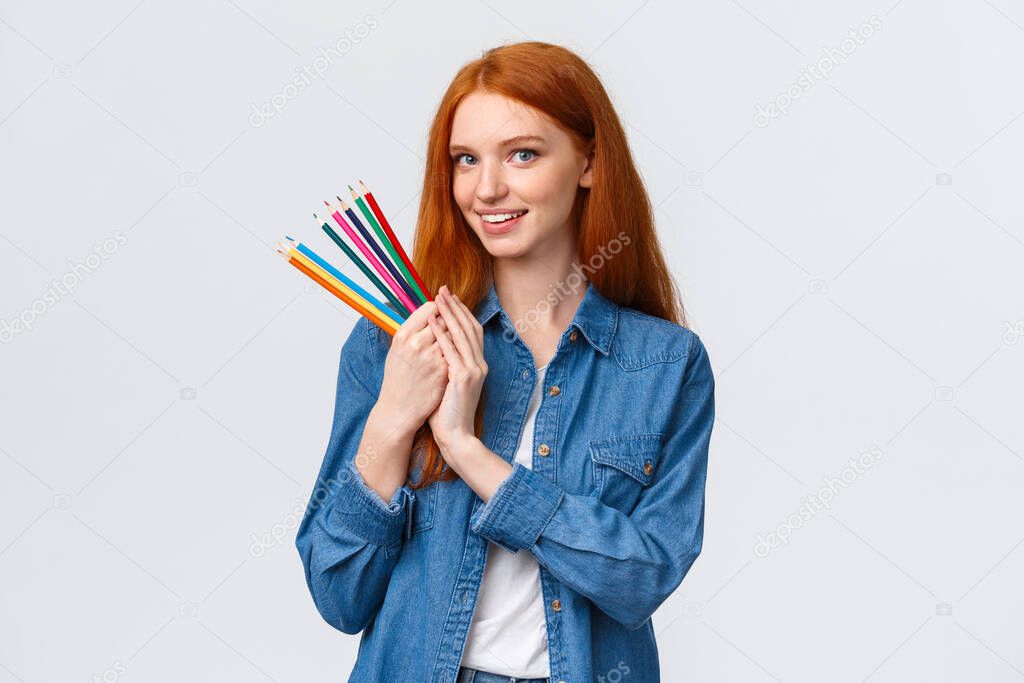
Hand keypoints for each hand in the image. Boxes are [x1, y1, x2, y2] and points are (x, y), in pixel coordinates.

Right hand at [375, 299, 450, 437]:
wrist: (399, 410)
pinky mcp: (444, 371)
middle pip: (444, 319)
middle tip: (454, 320)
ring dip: (457, 335)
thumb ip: (413, 332)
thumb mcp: (398, 350)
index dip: (440, 308)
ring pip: (454, 335)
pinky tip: (459, 352)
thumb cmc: (398, 379)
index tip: (443, 310)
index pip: (429, 308)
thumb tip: (431, 313)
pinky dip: (460, 350)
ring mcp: (432, 357)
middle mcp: (416, 343)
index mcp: (403, 335)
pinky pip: (457, 352)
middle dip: (451, 319)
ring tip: (455, 337)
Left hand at [425, 285, 486, 455]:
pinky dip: (442, 333)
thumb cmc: (448, 412)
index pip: (472, 331)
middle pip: (470, 327)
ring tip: (438, 299)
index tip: (449, 298)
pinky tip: (432, 321)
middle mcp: (479, 365)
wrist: (456, 436)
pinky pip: (451, 349)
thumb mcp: (451, 383)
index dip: (462, 313)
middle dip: (456, 307)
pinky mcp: (463, 377)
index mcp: (478, 365)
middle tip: (444, 290)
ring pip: (461, 334)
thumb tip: (438, 347)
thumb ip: (449, 364)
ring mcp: (473, 371)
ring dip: (449, 314)